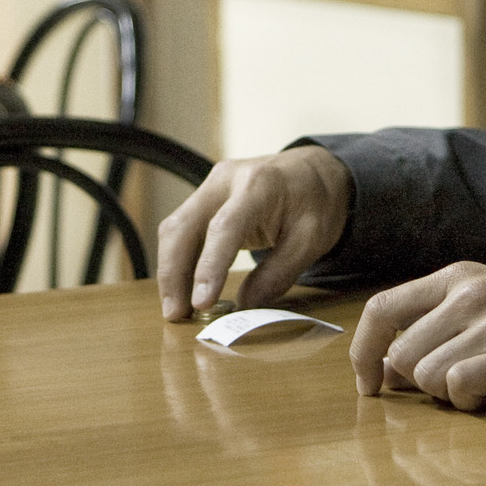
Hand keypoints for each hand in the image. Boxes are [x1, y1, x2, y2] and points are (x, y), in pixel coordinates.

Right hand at [156, 145, 351, 319]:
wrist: (311, 171)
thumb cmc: (314, 202)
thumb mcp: (312, 239)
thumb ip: (279, 272)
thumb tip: (244, 304)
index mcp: (259, 185)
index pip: (224, 227)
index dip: (209, 266)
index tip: (201, 303)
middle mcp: (225, 181)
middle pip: (183, 226)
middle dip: (173, 273)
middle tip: (176, 314)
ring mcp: (209, 188)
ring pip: (174, 229)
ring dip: (170, 272)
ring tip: (177, 309)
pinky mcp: (202, 200)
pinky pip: (181, 232)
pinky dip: (178, 262)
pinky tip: (182, 290)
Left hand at [349, 264, 485, 410]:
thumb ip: (441, 324)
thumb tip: (387, 369)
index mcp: (458, 277)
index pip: (382, 309)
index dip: (363, 352)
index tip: (370, 384)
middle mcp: (469, 294)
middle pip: (401, 355)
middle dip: (420, 383)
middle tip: (458, 384)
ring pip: (426, 375)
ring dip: (449, 394)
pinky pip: (459, 387)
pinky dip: (470, 400)